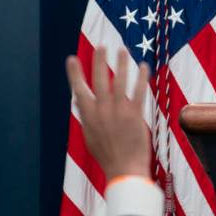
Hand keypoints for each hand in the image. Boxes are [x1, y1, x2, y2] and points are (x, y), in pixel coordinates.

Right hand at [66, 46, 151, 181]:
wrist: (123, 169)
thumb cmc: (107, 155)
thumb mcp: (90, 136)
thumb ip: (86, 116)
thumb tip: (78, 101)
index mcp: (88, 116)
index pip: (78, 89)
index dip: (75, 73)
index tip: (72, 58)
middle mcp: (101, 110)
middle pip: (99, 80)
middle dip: (99, 61)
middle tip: (101, 46)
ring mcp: (118, 111)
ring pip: (119, 81)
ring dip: (121, 63)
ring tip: (122, 49)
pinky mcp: (135, 115)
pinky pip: (139, 92)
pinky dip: (141, 78)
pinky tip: (143, 66)